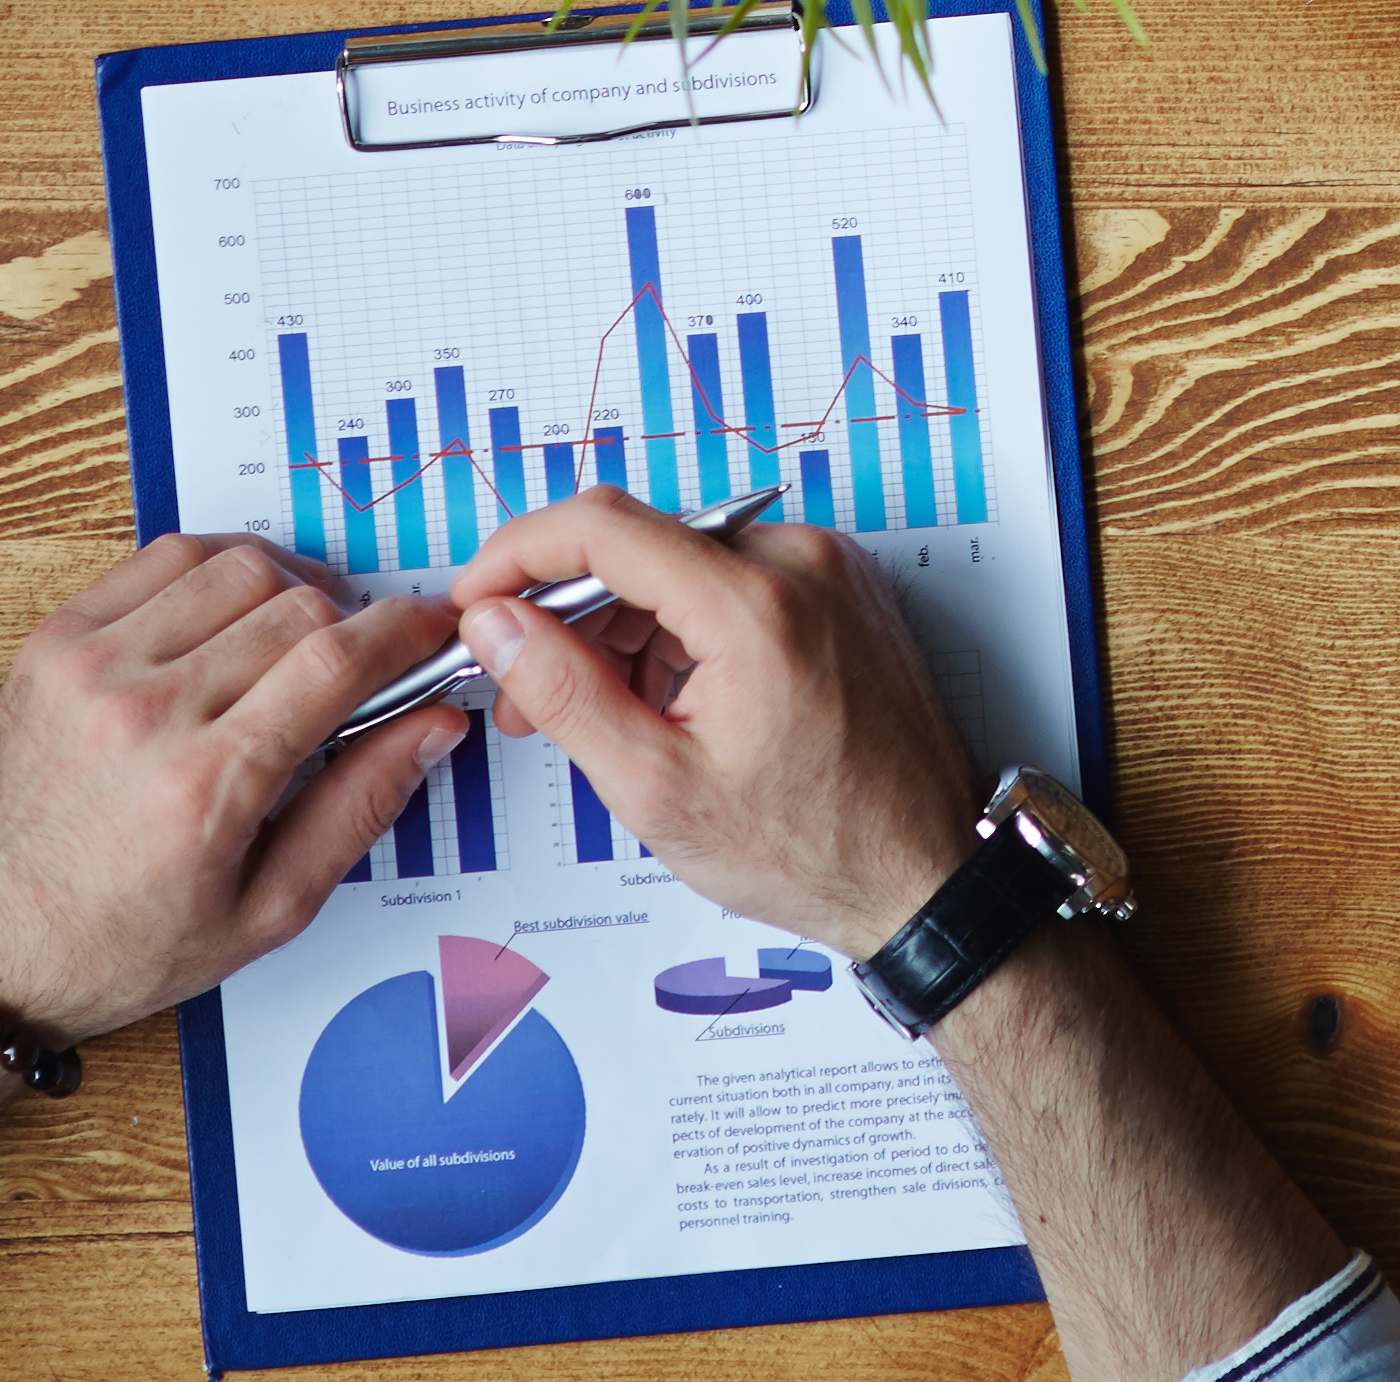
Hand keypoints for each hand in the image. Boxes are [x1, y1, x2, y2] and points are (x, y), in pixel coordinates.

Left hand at [0, 536, 466, 1041]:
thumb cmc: (118, 945)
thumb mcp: (266, 912)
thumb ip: (359, 807)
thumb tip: (435, 724)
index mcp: (204, 788)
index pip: (337, 660)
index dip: (407, 633)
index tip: (435, 633)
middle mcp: (144, 712)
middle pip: (298, 606)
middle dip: (357, 622)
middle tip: (368, 660)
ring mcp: (91, 667)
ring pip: (236, 565)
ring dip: (290, 589)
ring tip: (299, 637)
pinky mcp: (54, 642)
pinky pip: (162, 558)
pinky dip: (218, 570)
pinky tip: (231, 616)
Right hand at [448, 489, 975, 956]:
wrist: (923, 873)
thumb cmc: (813, 846)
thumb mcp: (656, 786)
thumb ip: (562, 692)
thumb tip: (496, 623)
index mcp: (754, 601)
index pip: (601, 526)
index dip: (516, 554)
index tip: (476, 597)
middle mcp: (799, 562)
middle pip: (641, 546)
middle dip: (566, 613)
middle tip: (522, 690)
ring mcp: (828, 572)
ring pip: (683, 567)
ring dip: (624, 629)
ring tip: (597, 716)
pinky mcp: (840, 592)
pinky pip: (733, 584)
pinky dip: (682, 631)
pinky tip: (664, 703)